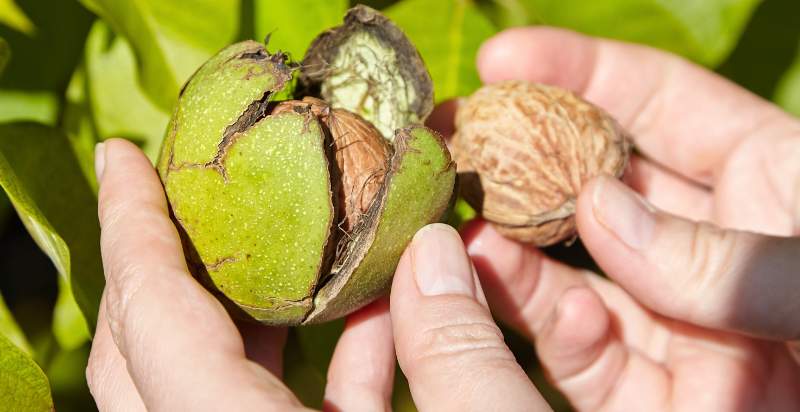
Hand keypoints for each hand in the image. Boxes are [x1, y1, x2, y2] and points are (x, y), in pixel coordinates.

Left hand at [87, 139, 552, 410]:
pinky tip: (383, 315)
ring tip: (301, 234)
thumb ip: (458, 355)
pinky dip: (331, 362)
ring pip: (217, 382)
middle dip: (166, 262)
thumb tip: (433, 249)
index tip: (122, 154)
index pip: (154, 327)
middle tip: (193, 185)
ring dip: (257, 306)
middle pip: (149, 357)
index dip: (131, 230)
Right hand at [455, 27, 799, 409]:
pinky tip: (504, 289)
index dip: (582, 71)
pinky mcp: (655, 392)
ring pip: (577, 269)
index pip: (663, 105)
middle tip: (456, 137)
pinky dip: (540, 320)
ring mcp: (677, 321)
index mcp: (774, 184)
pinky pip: (583, 349)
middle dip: (526, 155)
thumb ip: (739, 255)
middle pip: (601, 182)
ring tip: (463, 220)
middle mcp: (711, 247)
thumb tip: (604, 218)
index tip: (504, 60)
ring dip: (514, 241)